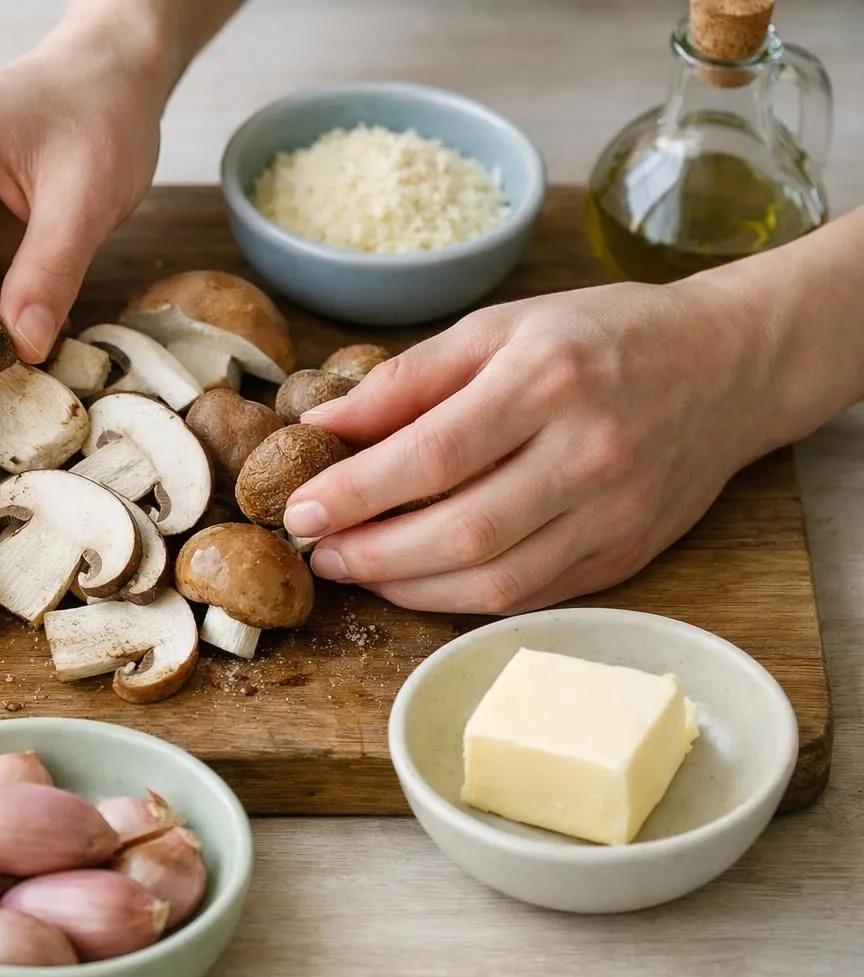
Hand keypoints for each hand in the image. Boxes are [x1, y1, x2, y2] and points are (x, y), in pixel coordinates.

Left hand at [282, 280, 786, 613]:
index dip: (357, 492)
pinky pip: (530, 595)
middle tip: (319, 552)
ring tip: (357, 569)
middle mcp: (587, 452)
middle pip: (462, 530)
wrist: (727, 365)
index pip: (434, 453)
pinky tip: (416, 581)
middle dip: (373, 553)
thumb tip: (323, 424)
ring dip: (409, 587)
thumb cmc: (600, 337)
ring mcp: (614, 513)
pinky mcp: (626, 556)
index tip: (299, 510)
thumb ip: (408, 379)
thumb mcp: (499, 327)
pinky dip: (460, 599)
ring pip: (496, 579)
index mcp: (548, 379)